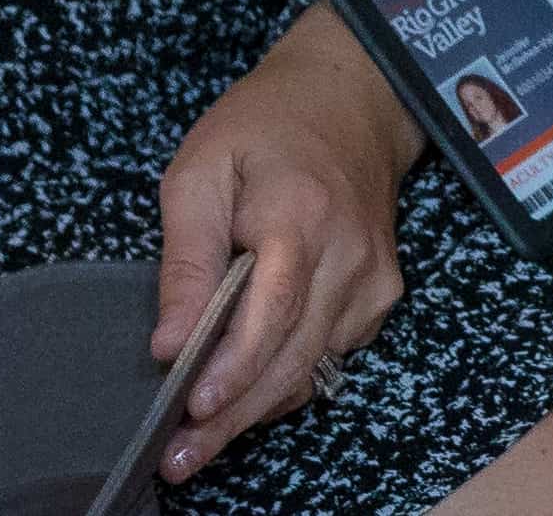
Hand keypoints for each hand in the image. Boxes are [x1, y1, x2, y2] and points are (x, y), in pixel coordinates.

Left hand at [148, 3, 422, 484]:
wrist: (352, 95)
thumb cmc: (265, 125)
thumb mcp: (200, 169)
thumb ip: (187, 258)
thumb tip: (170, 343)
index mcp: (302, 216)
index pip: (272, 314)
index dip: (232, 371)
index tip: (192, 410)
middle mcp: (350, 256)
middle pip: (292, 358)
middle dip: (234, 415)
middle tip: (180, 457)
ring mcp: (374, 279)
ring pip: (312, 368)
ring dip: (256, 407)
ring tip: (200, 440)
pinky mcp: (382, 293)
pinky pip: (330, 355)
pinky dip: (287, 377)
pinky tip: (248, 386)